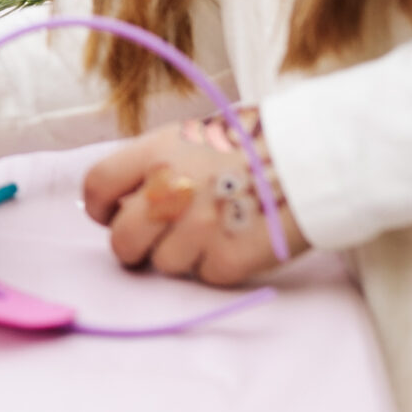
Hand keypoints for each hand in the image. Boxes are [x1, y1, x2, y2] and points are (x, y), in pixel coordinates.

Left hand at [80, 114, 308, 286]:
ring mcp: (199, 228)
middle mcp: (172, 191)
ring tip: (215, 229)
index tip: (112, 214)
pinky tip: (239, 239)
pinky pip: (205, 276)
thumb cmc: (254, 142)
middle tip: (155, 240)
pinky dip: (219, 265)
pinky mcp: (228, 260)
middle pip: (121, 240)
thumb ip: (155, 164)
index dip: (100, 207)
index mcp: (157, 153)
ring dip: (183, 254)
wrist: (314, 156)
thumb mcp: (194, 135)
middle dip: (133, 245)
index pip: (97, 186)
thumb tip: (125, 199)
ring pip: (164, 264)